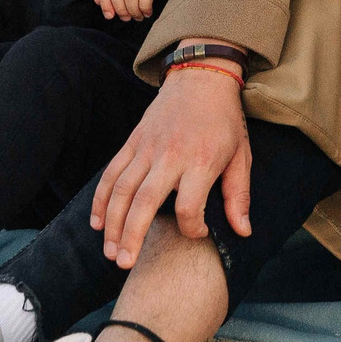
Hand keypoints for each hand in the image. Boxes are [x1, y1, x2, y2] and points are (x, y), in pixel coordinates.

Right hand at [92, 55, 250, 266]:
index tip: (197, 233)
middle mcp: (169, 155)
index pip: (188, 205)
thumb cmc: (224, 121)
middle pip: (144, 200)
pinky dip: (101, 198)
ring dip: (113, 223)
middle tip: (124, 264)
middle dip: (132, 235)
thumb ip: (238, 196)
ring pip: (122, 189)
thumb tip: (243, 232)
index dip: (191, 227)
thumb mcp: (241, 156)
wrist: (201, 77)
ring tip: (111, 252)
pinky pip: (111, 173)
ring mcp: (146, 148)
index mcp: (200, 160)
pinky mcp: (132, 142)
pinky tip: (98, 223)